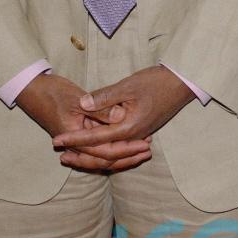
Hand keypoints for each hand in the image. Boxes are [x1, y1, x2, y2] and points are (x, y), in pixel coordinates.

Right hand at [15, 72, 151, 171]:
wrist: (32, 90)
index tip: (144, 145)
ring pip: (101, 157)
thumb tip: (121, 118)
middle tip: (147, 151)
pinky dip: (111, 149)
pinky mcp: (76, 136)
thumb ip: (99, 110)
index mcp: (76, 138)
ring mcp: (75, 142)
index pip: (105, 151)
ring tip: (140, 151)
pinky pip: (96, 149)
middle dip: (127, 157)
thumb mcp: (78, 98)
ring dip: (121, 155)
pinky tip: (123, 145)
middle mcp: (75, 146)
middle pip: (104, 160)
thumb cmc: (53, 91)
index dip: (127, 149)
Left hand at [52, 66, 194, 155]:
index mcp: (128, 128)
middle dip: (80, 155)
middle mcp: (133, 137)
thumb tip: (83, 104)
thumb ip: (105, 97)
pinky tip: (96, 145)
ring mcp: (139, 135)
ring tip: (73, 153)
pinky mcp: (141, 131)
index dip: (74, 139)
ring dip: (92, 154)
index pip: (95, 139)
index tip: (57, 140)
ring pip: (112, 154)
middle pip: (103, 154)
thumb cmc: (155, 82)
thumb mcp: (128, 86)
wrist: (181, 83)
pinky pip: (120, 148)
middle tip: (60, 153)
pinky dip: (105, 150)